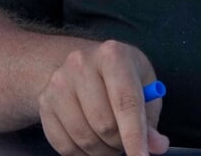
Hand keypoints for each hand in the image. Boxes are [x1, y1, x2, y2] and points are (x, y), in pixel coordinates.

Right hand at [37, 39, 168, 155]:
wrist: (82, 64)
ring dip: (102, 151)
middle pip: (104, 124)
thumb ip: (149, 119)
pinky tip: (92, 144)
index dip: (135, 136)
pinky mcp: (44, 102)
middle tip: (125, 142)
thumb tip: (156, 146)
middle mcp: (81, 64)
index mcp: (112, 54)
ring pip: (83, 138)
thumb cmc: (121, 77)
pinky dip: (82, 155)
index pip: (125, 102)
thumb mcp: (143, 87)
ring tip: (110, 142)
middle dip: (119, 143)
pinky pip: (64, 145)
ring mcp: (58, 83)